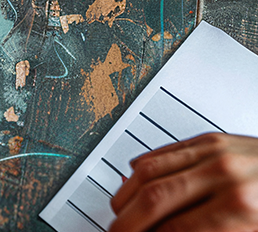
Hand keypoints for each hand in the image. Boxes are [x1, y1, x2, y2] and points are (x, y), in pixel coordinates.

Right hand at [110, 133, 257, 231]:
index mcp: (239, 210)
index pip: (171, 230)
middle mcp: (223, 176)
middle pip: (152, 200)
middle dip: (126, 223)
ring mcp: (214, 152)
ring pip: (146, 171)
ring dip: (126, 196)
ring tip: (122, 215)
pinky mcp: (211, 138)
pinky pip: (161, 151)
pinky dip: (139, 170)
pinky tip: (134, 184)